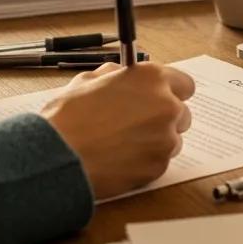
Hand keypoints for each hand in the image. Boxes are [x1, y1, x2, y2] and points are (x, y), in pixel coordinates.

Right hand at [40, 62, 194, 199]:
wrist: (58, 155)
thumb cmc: (69, 115)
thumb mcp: (90, 79)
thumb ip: (117, 75)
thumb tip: (124, 76)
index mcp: (152, 78)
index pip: (184, 84)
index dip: (170, 91)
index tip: (160, 98)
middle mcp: (166, 106)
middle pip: (183, 113)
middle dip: (164, 118)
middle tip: (139, 123)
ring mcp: (165, 139)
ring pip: (173, 140)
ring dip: (156, 141)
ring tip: (124, 143)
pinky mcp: (158, 167)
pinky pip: (159, 162)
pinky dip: (145, 162)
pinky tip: (121, 159)